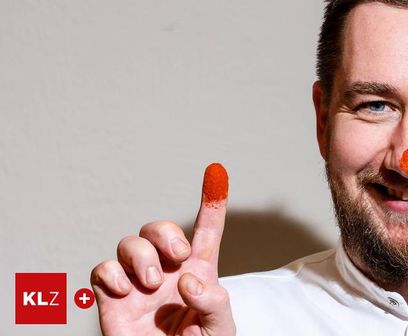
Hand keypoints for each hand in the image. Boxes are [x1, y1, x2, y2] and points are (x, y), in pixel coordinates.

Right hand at [90, 163, 235, 334]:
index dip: (212, 203)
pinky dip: (112, 274)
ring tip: (152, 283)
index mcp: (198, 274)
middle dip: (166, 232)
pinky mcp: (112, 300)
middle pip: (159, 229)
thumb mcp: (220, 329)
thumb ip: (214, 303)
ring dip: (141, 255)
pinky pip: (103, 270)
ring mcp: (137, 284)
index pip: (207, 232)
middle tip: (179, 256)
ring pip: (130, 243)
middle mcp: (166, 273)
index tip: (216, 172)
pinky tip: (126, 291)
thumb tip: (187, 280)